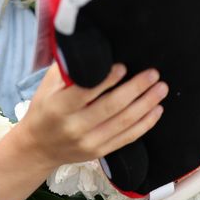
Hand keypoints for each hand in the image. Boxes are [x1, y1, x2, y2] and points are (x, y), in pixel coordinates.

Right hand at [15, 63, 167, 172]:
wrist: (38, 147)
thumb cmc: (45, 109)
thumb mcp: (47, 87)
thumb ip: (68, 69)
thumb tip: (93, 48)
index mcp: (59, 107)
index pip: (86, 92)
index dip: (107, 80)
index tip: (124, 66)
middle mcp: (74, 127)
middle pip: (111, 107)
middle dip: (136, 89)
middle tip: (153, 74)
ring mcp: (89, 142)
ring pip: (124, 122)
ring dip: (146, 104)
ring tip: (161, 89)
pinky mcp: (100, 152)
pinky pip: (128, 138)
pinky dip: (145, 124)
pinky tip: (157, 110)